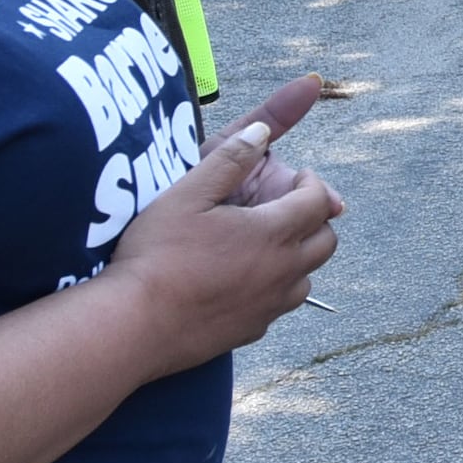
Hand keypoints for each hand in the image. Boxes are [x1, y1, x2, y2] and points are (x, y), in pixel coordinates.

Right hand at [108, 81, 344, 373]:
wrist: (135, 324)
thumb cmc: (156, 254)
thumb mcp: (188, 192)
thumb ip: (230, 159)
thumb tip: (263, 132)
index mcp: (272, 233)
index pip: (319, 202)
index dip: (313, 184)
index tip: (298, 177)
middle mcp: (283, 272)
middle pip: (326, 241)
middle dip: (316, 218)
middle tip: (288, 206)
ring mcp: (270, 306)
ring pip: (307, 276)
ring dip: (299, 255)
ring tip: (267, 242)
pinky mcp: (253, 330)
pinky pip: (280, 304)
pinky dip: (276, 286)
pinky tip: (245, 278)